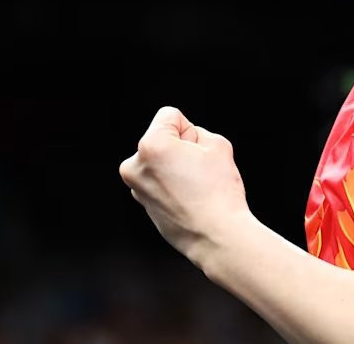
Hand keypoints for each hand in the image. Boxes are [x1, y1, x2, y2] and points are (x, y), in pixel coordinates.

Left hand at [120, 106, 250, 265]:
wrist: (217, 237)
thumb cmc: (218, 193)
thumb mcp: (218, 144)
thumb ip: (196, 133)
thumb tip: (183, 142)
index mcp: (150, 146)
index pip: (171, 116)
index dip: (192, 131)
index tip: (199, 153)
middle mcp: (135, 166)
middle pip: (163, 139)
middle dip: (181, 148)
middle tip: (199, 171)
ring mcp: (136, 188)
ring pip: (161, 160)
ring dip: (175, 167)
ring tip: (195, 187)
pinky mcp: (143, 204)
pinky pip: (159, 181)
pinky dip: (172, 184)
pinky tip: (189, 198)